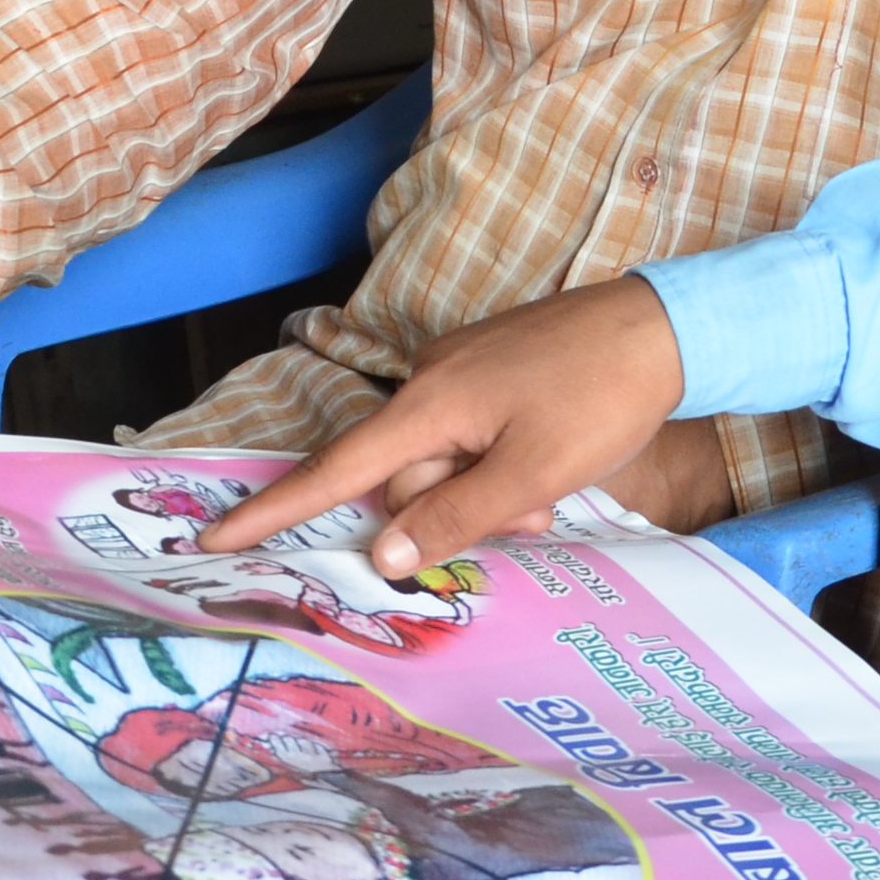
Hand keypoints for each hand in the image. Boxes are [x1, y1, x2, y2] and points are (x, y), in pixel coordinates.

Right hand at [201, 275, 687, 576]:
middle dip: (454, 511)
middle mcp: (431, 382)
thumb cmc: (601, 397)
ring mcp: (462, 373)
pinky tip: (549, 467)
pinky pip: (472, 437)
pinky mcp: (492, 371)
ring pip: (445, 463)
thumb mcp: (534, 473)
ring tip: (551, 491)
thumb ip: (458, 517)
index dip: (274, 510)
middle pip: (405, 478)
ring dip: (488, 493)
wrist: (667, 326)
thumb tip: (384, 554)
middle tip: (530, 515)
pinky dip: (500, 466)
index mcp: (429, 405)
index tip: (212, 538)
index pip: (335, 470)